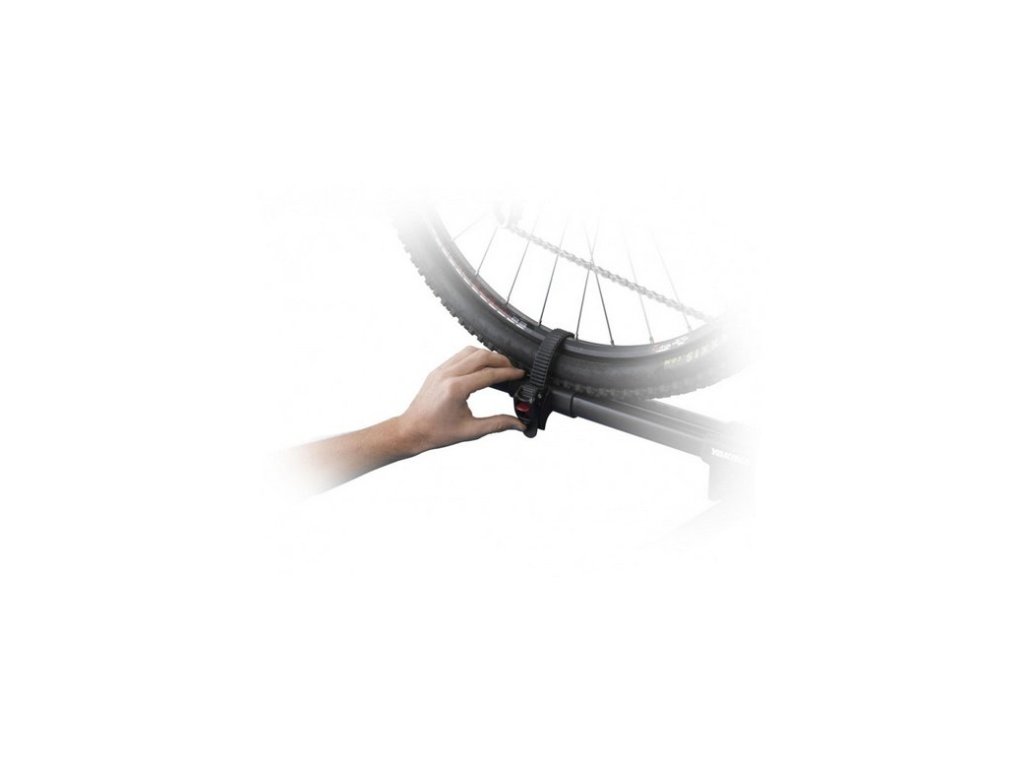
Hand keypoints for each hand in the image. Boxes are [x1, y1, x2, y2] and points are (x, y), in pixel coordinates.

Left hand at [397, 346, 525, 453]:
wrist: (411, 431)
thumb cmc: (435, 432)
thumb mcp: (471, 431)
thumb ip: (497, 424)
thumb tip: (518, 424)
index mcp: (456, 389)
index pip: (489, 374)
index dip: (508, 373)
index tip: (520, 374)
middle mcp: (448, 375)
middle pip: (481, 356)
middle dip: (501, 360)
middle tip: (513, 369)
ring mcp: (441, 370)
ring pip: (470, 351)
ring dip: (487, 355)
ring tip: (499, 366)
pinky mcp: (437, 370)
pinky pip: (459, 355)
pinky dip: (474, 357)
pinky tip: (481, 367)